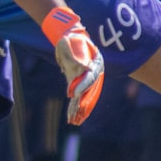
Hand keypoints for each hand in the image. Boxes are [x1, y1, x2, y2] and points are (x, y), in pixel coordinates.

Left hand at [41, 7, 103, 124]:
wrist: (72, 38)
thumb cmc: (70, 39)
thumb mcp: (68, 42)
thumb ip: (72, 52)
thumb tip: (84, 67)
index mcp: (91, 64)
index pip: (88, 78)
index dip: (82, 87)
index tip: (73, 94)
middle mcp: (90, 74)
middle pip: (88, 91)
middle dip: (82, 104)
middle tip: (76, 115)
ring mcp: (85, 79)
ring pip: (84, 97)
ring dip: (78, 110)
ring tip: (73, 122)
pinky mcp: (77, 83)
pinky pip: (78, 97)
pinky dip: (75, 107)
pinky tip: (72, 118)